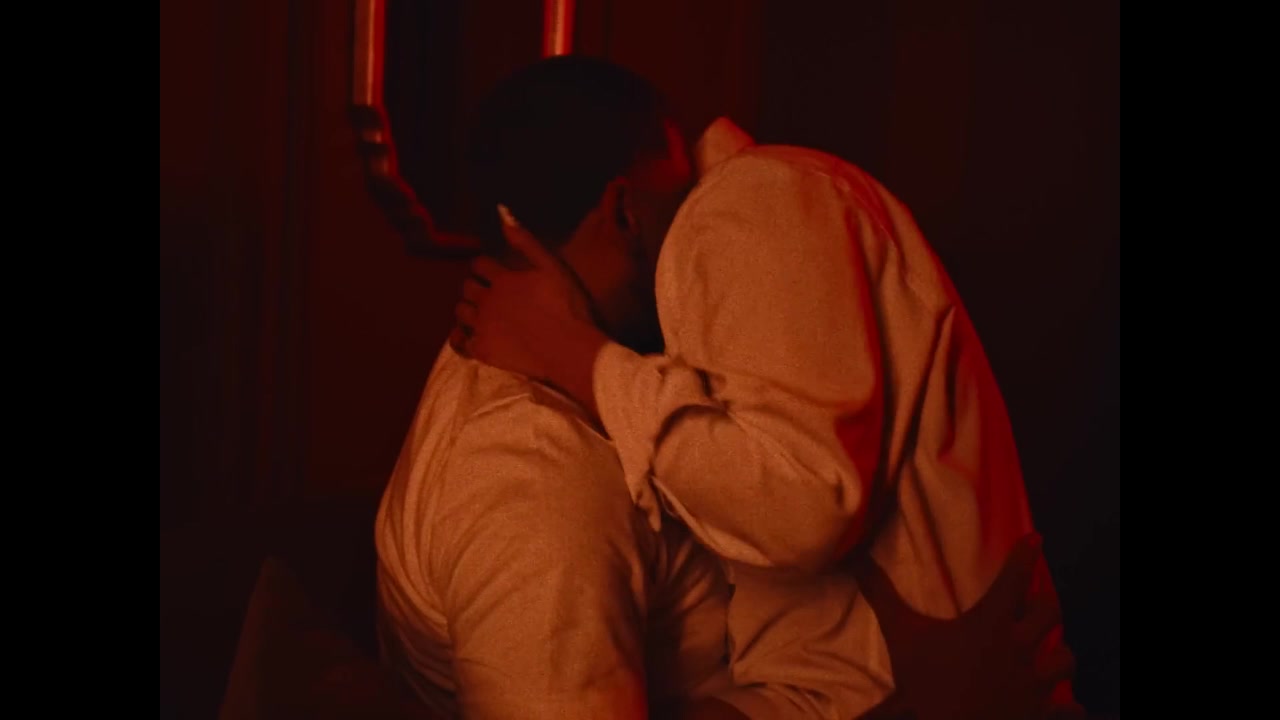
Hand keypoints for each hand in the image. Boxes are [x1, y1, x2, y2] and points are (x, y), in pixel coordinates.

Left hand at [451, 205, 602, 383]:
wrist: (568, 349)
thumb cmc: (567, 307)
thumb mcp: (552, 268)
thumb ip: (527, 244)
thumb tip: (504, 217)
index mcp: (503, 279)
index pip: (479, 264)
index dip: (483, 267)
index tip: (490, 272)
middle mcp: (487, 300)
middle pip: (467, 287)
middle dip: (474, 287)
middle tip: (487, 294)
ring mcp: (482, 326)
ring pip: (461, 312)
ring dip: (467, 310)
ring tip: (480, 315)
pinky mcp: (482, 350)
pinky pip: (460, 342)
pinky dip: (462, 338)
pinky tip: (471, 337)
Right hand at [853, 534, 1075, 719]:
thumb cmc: (927, 684)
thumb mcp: (901, 636)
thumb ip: (882, 596)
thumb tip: (857, 559)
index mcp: (991, 624)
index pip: (1016, 578)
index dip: (1026, 555)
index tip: (1036, 539)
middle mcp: (1020, 648)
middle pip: (1050, 613)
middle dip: (1044, 606)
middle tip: (1032, 606)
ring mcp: (1034, 683)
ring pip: (1066, 659)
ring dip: (1058, 653)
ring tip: (1048, 653)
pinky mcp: (1041, 713)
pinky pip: (1069, 708)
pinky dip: (1067, 706)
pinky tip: (1061, 703)